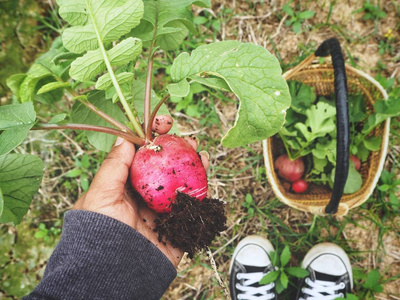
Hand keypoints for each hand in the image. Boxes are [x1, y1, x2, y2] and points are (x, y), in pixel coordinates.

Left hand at [73, 116, 208, 267]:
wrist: (115, 274)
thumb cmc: (99, 233)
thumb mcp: (100, 195)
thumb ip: (114, 166)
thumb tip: (125, 138)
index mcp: (125, 186)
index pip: (141, 154)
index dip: (152, 136)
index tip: (161, 122)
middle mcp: (145, 194)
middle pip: (164, 165)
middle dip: (176, 147)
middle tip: (184, 138)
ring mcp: (163, 208)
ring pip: (181, 180)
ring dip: (191, 162)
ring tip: (199, 151)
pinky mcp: (178, 224)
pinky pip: (193, 202)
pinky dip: (202, 185)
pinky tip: (206, 170)